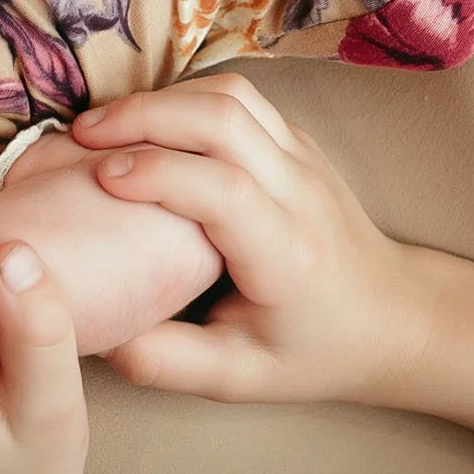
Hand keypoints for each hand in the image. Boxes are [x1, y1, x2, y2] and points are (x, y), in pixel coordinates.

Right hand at [69, 74, 429, 406]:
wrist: (391, 317)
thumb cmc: (313, 350)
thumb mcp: (240, 378)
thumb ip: (167, 361)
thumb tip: (98, 333)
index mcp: (286, 253)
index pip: (225, 190)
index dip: (160, 174)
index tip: (101, 177)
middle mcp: (299, 191)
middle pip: (226, 119)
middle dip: (146, 115)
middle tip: (83, 134)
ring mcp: (303, 156)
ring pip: (233, 95)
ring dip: (164, 98)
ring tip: (106, 124)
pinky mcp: (296, 139)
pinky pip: (239, 98)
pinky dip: (185, 99)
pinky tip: (146, 124)